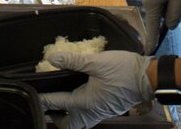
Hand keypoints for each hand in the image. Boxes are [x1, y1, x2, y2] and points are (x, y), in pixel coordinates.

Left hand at [39, 51, 153, 128]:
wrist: (148, 78)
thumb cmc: (124, 70)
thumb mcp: (96, 62)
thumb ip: (73, 61)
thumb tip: (52, 58)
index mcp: (85, 103)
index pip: (57, 103)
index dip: (43, 100)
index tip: (32, 97)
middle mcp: (91, 112)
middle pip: (68, 125)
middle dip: (56, 118)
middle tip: (48, 105)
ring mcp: (101, 113)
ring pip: (79, 122)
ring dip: (68, 116)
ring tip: (61, 102)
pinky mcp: (108, 109)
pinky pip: (89, 116)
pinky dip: (79, 111)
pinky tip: (79, 96)